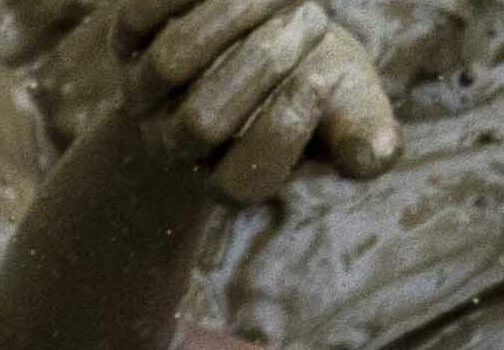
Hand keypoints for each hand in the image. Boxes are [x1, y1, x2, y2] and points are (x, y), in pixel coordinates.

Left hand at [4, 0, 397, 206]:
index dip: (284, 127)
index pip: (243, 180)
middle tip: (314, 15)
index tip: (323, 75)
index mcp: (230, 176)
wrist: (264, 27)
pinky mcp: (127, 42)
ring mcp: (146, 96)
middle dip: (265, 62)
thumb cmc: (316, 72)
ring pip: (172, 62)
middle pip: (201, 123)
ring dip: (234, 14)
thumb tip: (376, 154)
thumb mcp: (349, 101)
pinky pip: (141, 15)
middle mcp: (178, 145)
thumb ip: (363, 129)